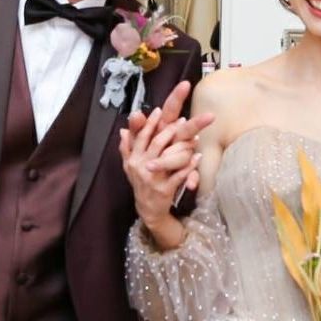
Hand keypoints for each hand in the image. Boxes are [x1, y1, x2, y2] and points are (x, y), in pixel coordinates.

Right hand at [121, 106, 212, 234]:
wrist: (147, 209)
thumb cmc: (141, 184)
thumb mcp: (130, 166)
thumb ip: (127, 147)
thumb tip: (123, 130)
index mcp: (133, 159)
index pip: (141, 137)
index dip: (150, 123)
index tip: (159, 110)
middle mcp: (141, 167)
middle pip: (156, 143)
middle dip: (170, 130)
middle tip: (183, 120)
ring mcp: (153, 178)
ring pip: (168, 157)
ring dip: (182, 146)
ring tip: (194, 137)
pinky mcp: (164, 189)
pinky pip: (179, 175)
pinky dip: (189, 165)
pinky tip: (198, 157)